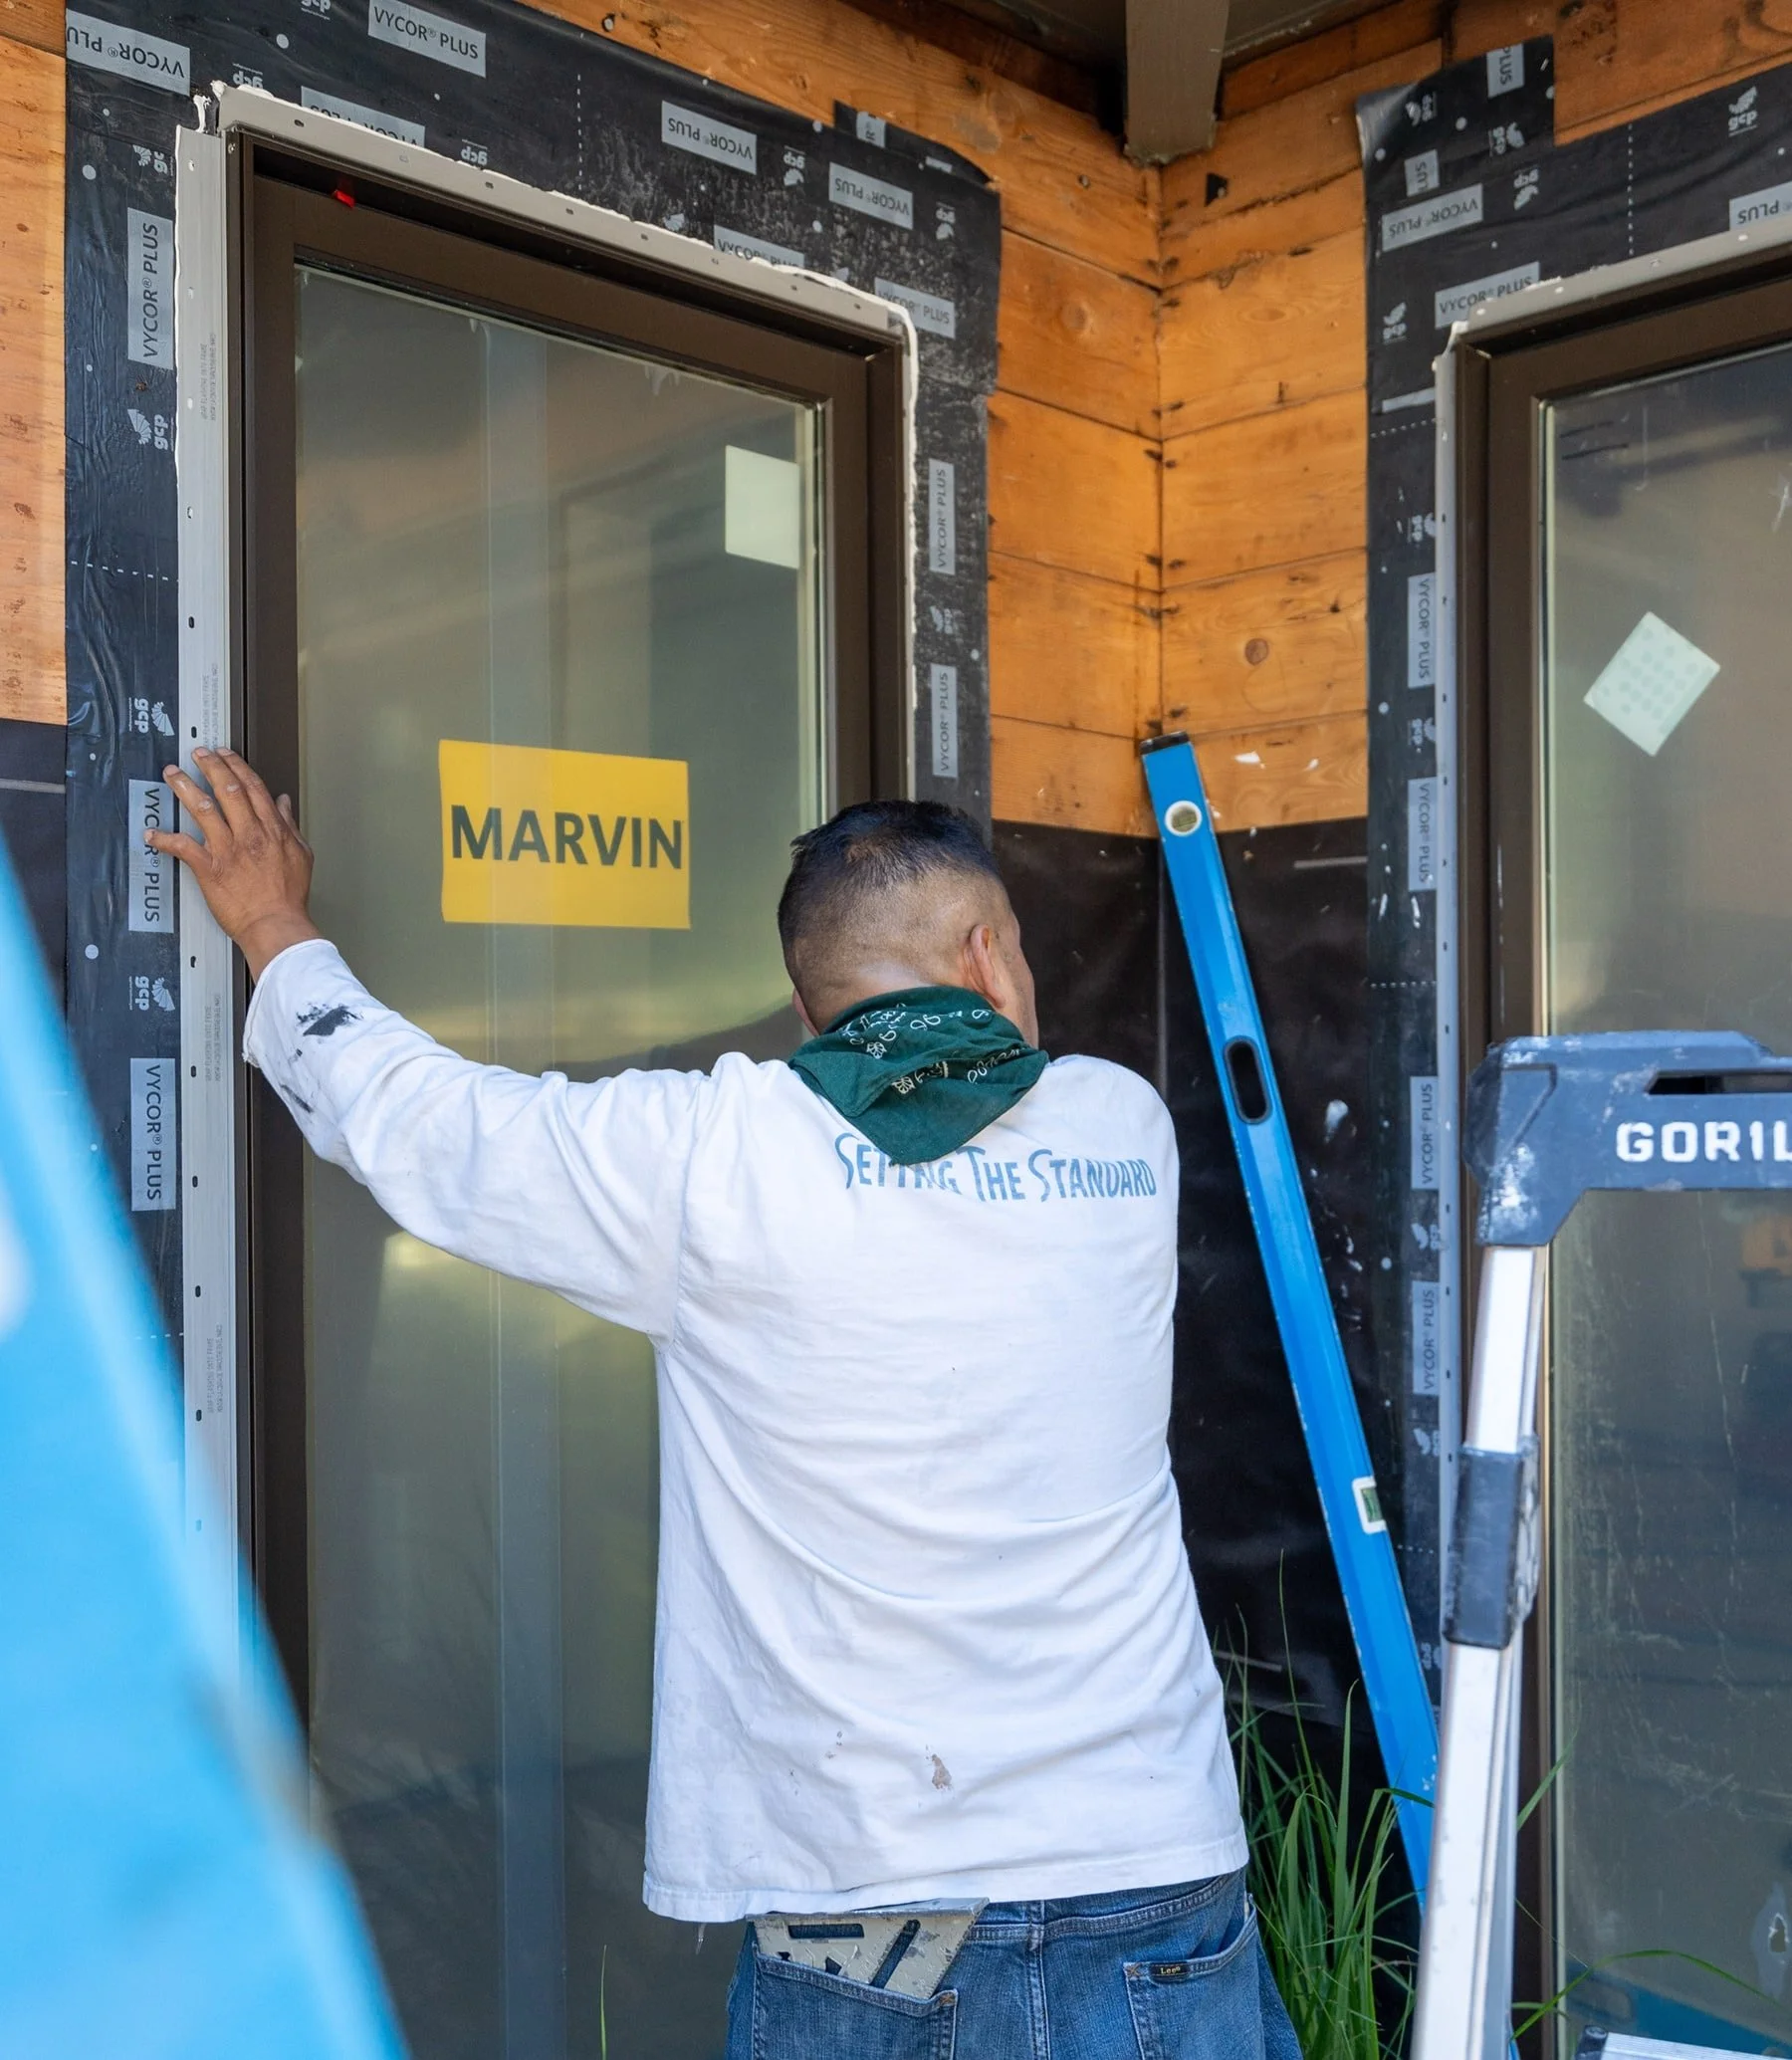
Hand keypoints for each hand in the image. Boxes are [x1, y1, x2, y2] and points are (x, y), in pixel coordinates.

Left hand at [147, 746, 322, 979]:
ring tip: (171, 774)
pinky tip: (152, 833)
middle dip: (210, 766)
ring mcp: (228, 849)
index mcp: (272, 829)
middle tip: (198, 754)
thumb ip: (290, 826)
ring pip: (202, 808)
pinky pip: (181, 847)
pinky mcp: (209, 868)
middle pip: (227, 789)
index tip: (225, 754)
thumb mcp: (301, 855)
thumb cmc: (288, 897)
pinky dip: (163, 839)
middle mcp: (249, 834)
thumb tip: (283, 804)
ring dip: (183, 787)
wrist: (277, 925)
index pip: (253, 787)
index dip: (237, 766)